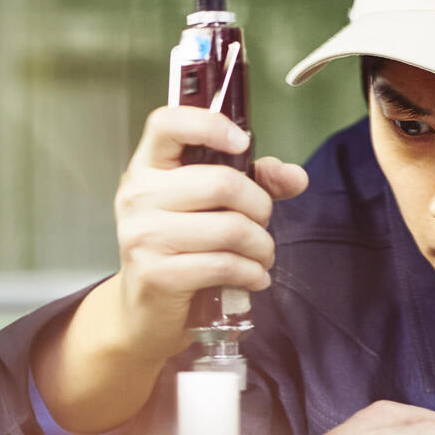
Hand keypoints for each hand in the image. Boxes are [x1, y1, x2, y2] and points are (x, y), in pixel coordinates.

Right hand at [31, 105, 305, 433]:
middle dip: (259, 206)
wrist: (143, 311)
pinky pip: (225, 264)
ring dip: (262, 245)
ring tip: (261, 255)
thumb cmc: (179, 248)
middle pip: (221, 182)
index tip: (242, 143)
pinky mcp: (157, 273)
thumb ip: (253, 182)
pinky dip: (252, 273)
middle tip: (261, 224)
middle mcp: (138, 195)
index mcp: (148, 167)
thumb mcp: (209, 206)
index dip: (209, 124)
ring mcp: (143, 235)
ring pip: (230, 227)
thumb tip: (295, 177)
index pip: (167, 123)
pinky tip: (254, 277)